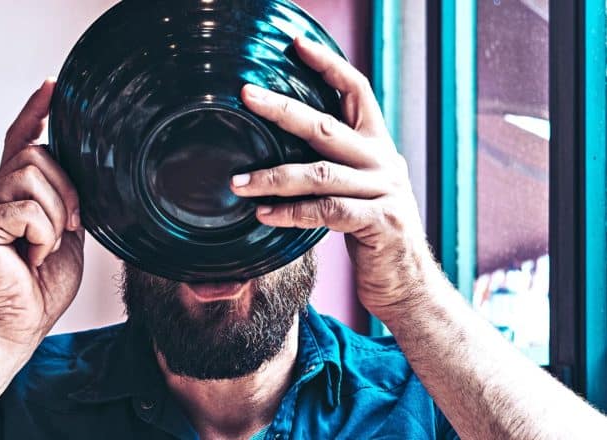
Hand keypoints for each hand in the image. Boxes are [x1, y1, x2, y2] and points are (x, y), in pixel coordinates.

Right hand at [0, 79, 84, 347]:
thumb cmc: (40, 286)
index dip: (36, 111)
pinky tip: (34, 255)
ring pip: (33, 174)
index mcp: (13, 191)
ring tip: (47, 246)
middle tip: (71, 227)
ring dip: (57, 213)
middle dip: (68, 190)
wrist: (18, 326)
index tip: (52, 86)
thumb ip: (67, 199)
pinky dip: (44, 234)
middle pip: (37, 153)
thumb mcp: (66, 233)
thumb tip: (87, 171)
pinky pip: (26, 208)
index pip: (21, 138)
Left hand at [232, 37, 436, 319]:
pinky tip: (264, 215)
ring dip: (274, 176)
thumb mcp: (358, 190)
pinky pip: (327, 212)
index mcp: (377, 146)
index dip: (329, 64)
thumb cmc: (373, 234)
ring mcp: (386, 191)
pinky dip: (291, 213)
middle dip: (283, 109)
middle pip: (328, 126)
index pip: (357, 91)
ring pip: (321, 173)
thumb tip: (283, 147)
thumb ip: (335, 166)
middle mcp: (385, 162)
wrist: (408, 284)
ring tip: (238, 181)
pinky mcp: (381, 223)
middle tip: (247, 96)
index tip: (296, 45)